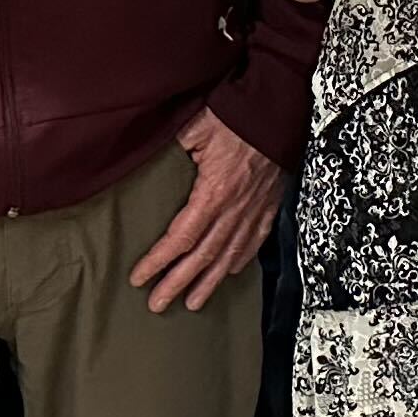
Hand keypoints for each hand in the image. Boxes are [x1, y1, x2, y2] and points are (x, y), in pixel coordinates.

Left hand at [132, 107, 277, 310]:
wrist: (278, 111)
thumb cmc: (237, 116)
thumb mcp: (195, 127)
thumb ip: (170, 148)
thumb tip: (145, 156)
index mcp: (213, 193)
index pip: (180, 238)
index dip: (158, 261)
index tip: (139, 278)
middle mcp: (234, 210)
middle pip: (203, 256)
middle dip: (178, 283)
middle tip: (158, 305)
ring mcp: (254, 210)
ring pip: (230, 256)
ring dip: (209, 282)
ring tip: (193, 303)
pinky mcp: (269, 206)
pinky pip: (255, 241)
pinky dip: (241, 261)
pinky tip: (231, 272)